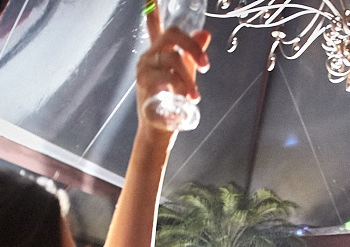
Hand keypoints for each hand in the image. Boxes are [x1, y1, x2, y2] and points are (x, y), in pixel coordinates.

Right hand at [137, 5, 210, 122]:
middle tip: (205, 65)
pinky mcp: (144, 83)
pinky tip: (182, 97)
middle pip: (171, 35)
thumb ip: (192, 55)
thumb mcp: (185, 75)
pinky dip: (178, 86)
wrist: (158, 129)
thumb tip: (205, 33)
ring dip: (188, 77)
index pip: (155, 27)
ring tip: (195, 96)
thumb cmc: (170, 102)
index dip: (154, 13)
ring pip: (172, 58)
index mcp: (157, 52)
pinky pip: (165, 76)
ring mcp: (144, 69)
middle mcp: (148, 57)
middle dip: (192, 47)